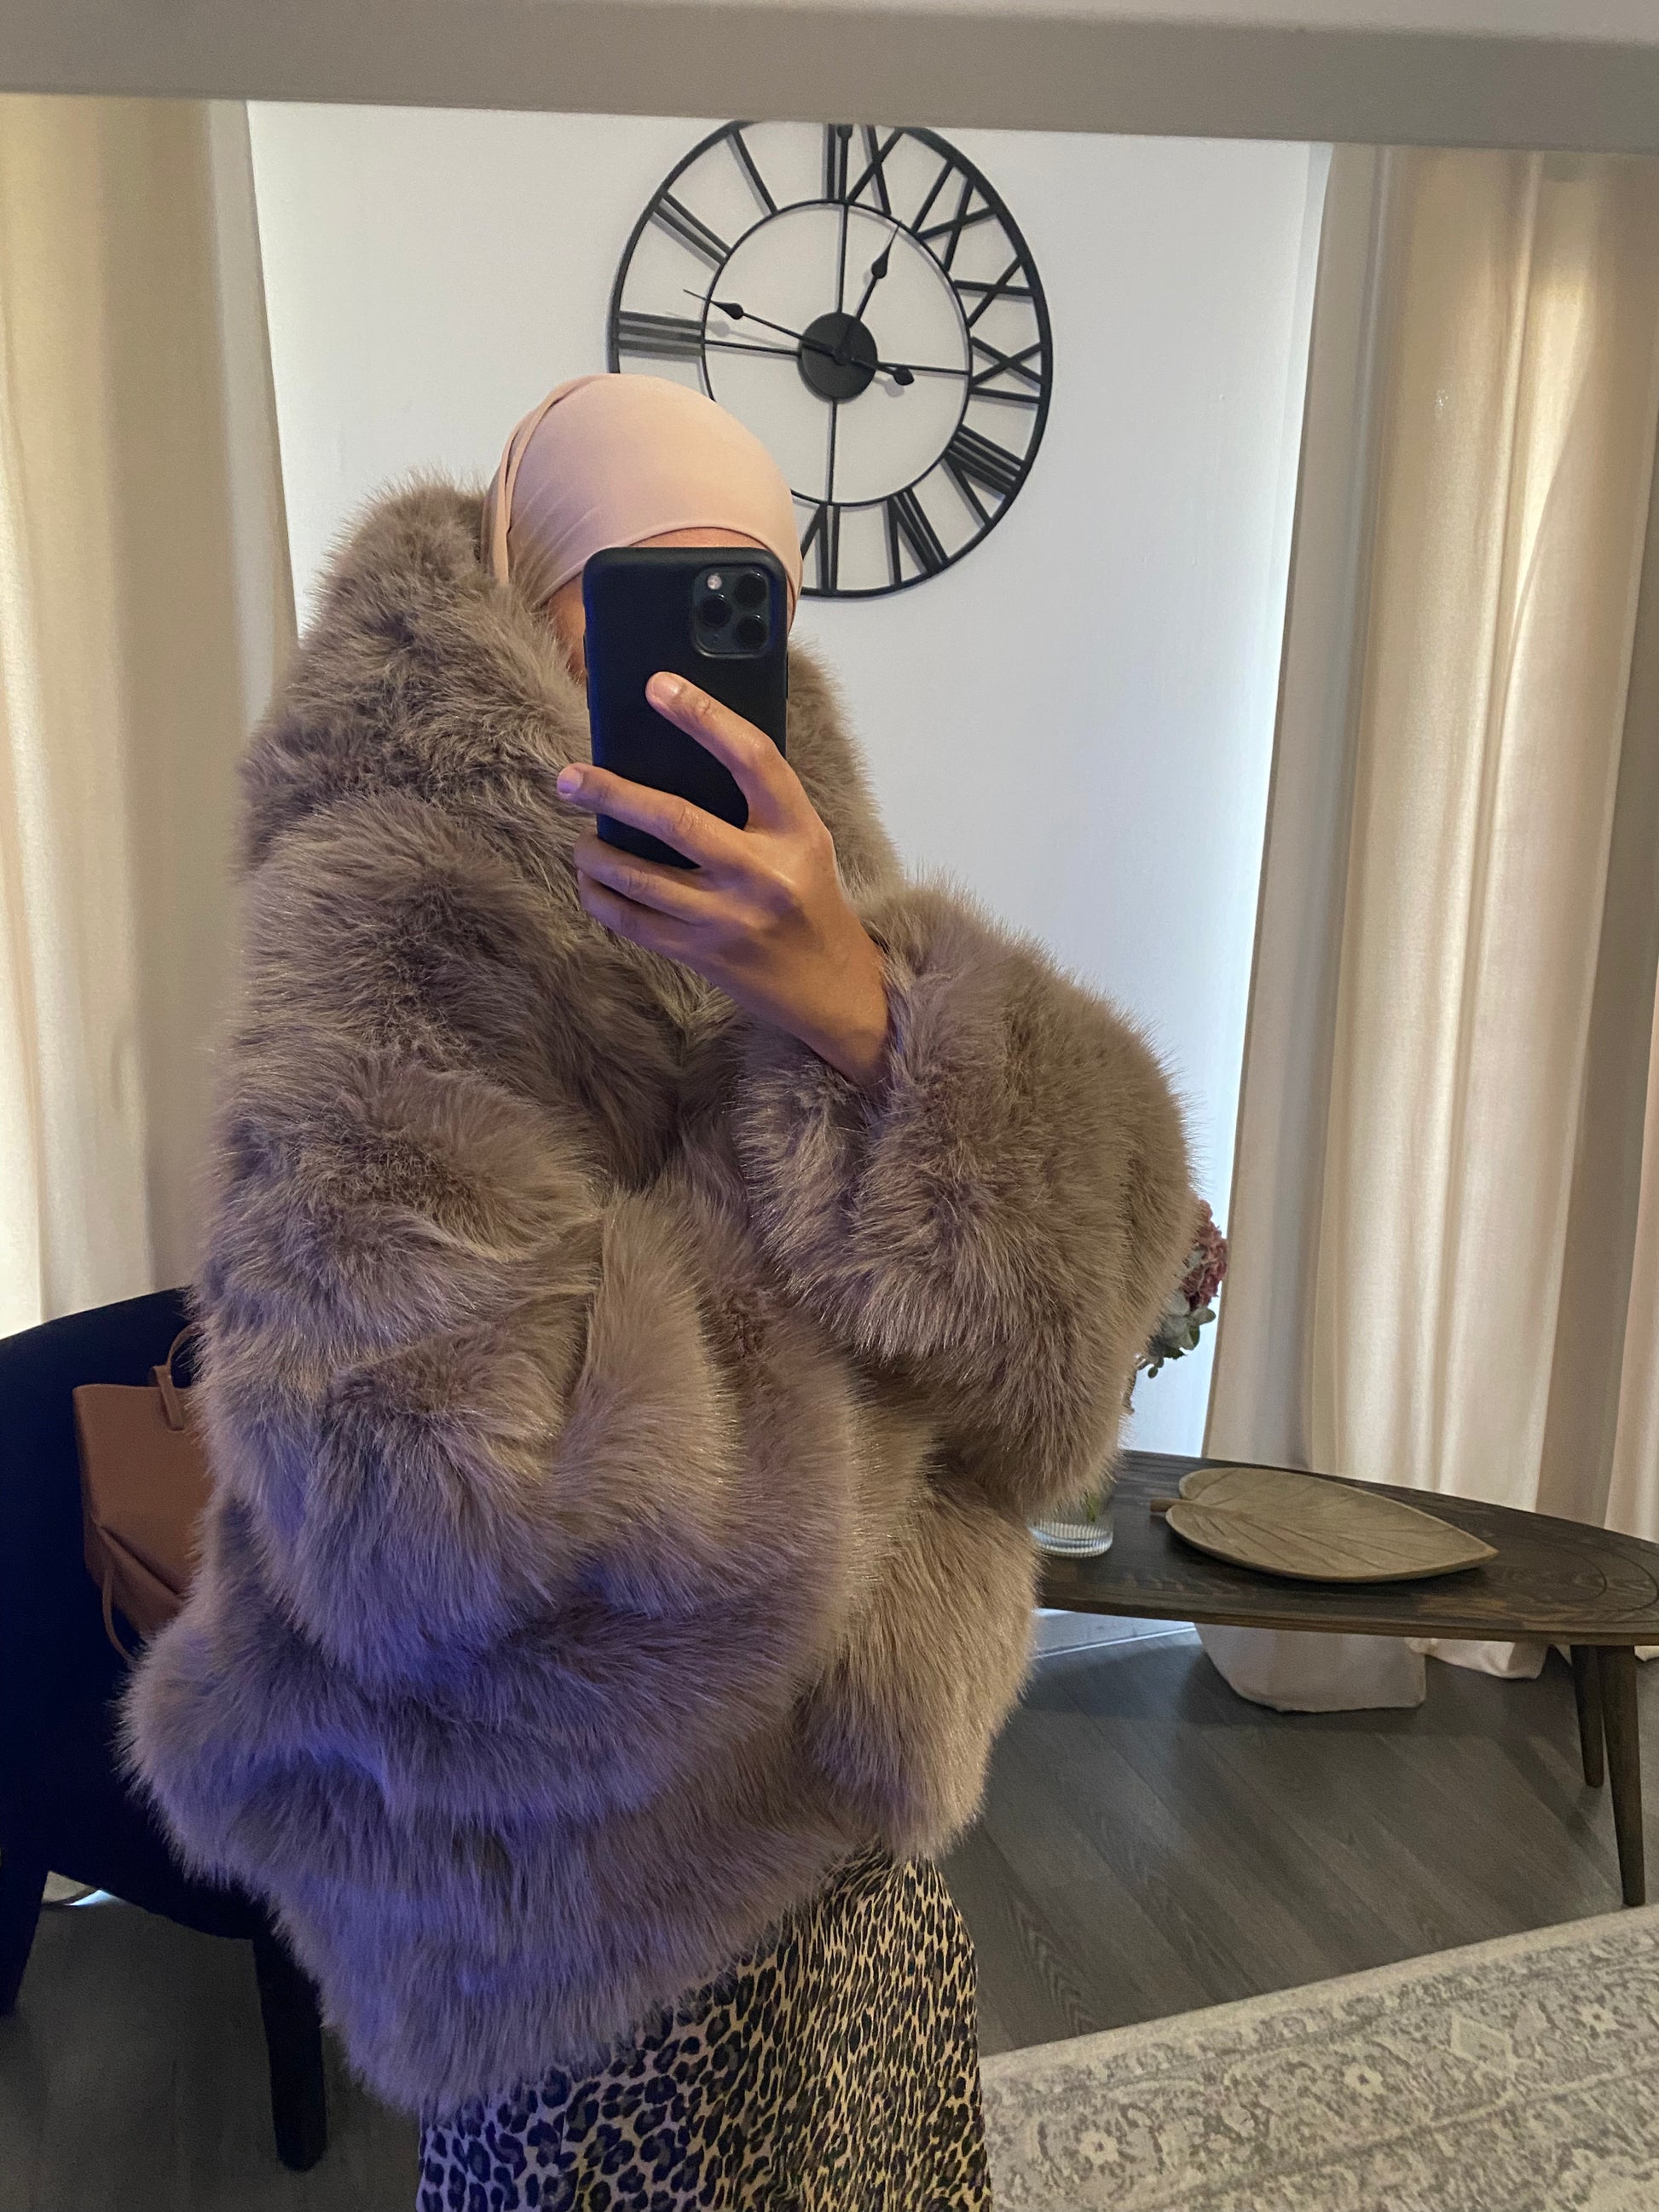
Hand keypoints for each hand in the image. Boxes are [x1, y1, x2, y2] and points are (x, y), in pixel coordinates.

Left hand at [556, 675, 890, 1087]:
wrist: (830, 988)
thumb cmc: (810, 900)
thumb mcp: (803, 841)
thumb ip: (756, 804)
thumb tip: (677, 752)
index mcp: (796, 832)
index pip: (752, 759)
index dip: (704, 717)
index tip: (658, 685)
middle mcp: (763, 873)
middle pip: (675, 821)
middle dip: (612, 794)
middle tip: (569, 778)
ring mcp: (728, 919)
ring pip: (640, 878)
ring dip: (596, 854)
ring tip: (580, 836)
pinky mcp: (700, 955)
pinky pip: (632, 921)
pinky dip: (600, 897)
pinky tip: (591, 880)